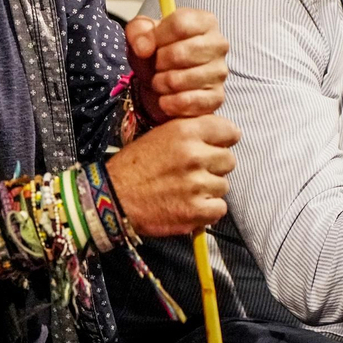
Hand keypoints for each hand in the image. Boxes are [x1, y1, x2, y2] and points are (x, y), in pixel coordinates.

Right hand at [106, 114, 239, 236]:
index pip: (230, 131)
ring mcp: (197, 184)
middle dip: (214, 167)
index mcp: (185, 131)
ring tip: (186, 191)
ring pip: (223, 186)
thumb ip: (190, 132)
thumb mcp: (160, 135)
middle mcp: (194, 155)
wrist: (113, 198)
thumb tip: (216, 137)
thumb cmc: (133, 167)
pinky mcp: (196, 210)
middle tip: (193, 173)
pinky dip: (207, 211)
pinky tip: (189, 206)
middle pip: (229, 160)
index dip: (222, 141)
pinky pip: (219, 208)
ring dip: (209, 190)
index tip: (213, 148)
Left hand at [124, 8, 227, 122]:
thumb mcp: (141, 34)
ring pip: (179, 80)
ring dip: (160, 83)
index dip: (157, 37)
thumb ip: (138, 32)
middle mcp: (218, 44)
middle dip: (158, 63)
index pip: (180, 24)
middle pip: (179, 53)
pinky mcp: (216, 98)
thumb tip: (143, 48)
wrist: (163, 84)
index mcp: (204, 21)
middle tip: (156, 66)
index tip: (149, 45)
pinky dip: (168, 103)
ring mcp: (220, 72)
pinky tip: (166, 99)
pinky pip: (186, 102)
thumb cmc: (157, 53)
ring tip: (160, 81)